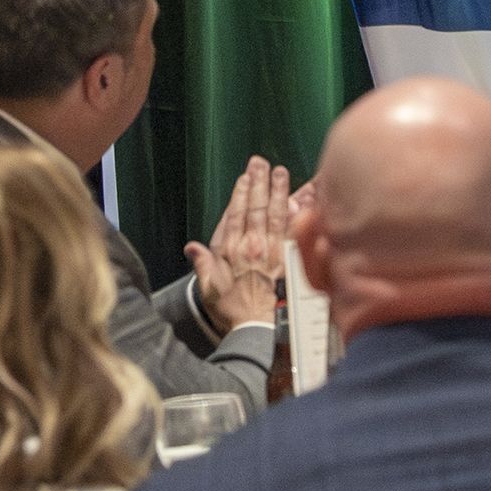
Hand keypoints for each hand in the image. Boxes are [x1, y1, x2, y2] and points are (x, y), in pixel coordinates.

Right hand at [189, 156, 292, 334]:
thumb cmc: (231, 308)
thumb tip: (191, 247)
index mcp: (230, 251)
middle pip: (255, 207)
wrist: (255, 327)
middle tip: (261, 162)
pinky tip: (299, 197)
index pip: (235, 214)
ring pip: (275, 213)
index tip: (244, 177)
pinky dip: (296, 212)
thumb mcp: (208, 287)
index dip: (240, 193)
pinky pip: (292, 230)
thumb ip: (202, 264)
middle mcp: (251, 246)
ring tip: (280, 171)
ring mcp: (271, 250)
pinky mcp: (287, 257)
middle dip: (258, 182)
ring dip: (277, 190)